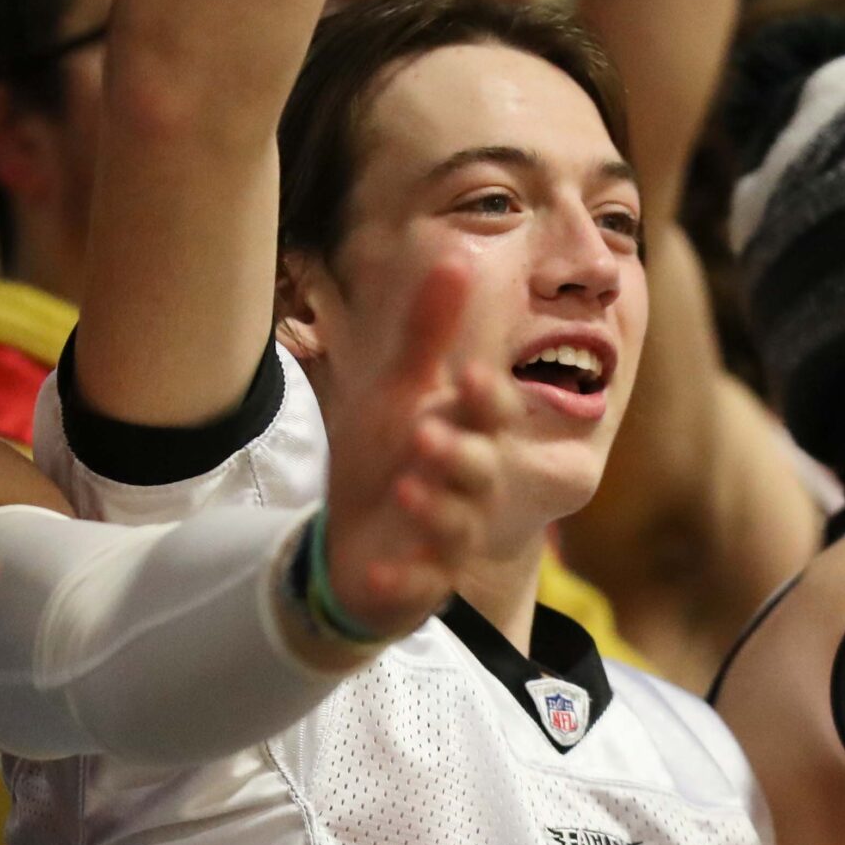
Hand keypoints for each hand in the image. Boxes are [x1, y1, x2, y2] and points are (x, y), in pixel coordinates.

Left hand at [318, 257, 519, 639]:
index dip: (489, 399)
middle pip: (482, 470)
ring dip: (435, 508)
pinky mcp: (419, 584)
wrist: (350, 541)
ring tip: (405, 487)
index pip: (495, 415)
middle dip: (460, 453)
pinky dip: (401, 582)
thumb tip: (455, 256)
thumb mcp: (397, 395)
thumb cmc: (383, 459)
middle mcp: (468, 488)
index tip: (473, 375)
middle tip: (426, 434)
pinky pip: (418, 587)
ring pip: (459, 526)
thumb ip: (426, 335)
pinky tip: (379, 573)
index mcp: (468, 436)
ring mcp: (446, 539)